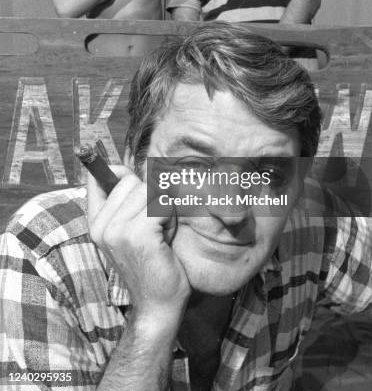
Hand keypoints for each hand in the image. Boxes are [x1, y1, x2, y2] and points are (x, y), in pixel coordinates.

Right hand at [87, 166, 190, 317]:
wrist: (158, 305)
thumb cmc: (151, 263)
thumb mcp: (130, 231)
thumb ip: (125, 204)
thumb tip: (127, 171)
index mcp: (95, 223)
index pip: (97, 178)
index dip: (120, 174)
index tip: (137, 187)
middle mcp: (101, 226)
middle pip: (131, 181)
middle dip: (150, 197)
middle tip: (154, 226)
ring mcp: (117, 230)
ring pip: (148, 190)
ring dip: (163, 208)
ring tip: (160, 233)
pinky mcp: (139, 235)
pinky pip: (162, 205)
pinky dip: (171, 219)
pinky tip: (166, 240)